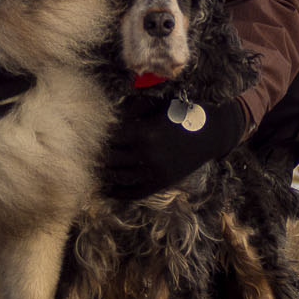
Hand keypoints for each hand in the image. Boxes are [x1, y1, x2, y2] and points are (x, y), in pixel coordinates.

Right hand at [0, 23, 35, 123]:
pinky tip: (12, 96)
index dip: (22, 50)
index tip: (36, 43)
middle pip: (12, 79)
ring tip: (30, 78)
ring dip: (21, 88)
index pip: (3, 55)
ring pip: (9, 98)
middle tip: (39, 60)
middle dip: (25, 70)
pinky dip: (7, 106)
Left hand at [101, 95, 247, 200]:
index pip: (110, 138)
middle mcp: (147, 155)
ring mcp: (154, 172)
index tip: (88, 133)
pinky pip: (133, 192)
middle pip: (110, 158)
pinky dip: (118, 192)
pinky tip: (105, 189)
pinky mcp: (161, 183)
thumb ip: (133, 109)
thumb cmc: (185, 113)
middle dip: (97, 154)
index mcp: (145, 133)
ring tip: (92, 168)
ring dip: (103, 173)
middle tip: (85, 152)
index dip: (98, 135)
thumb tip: (107, 113)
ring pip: (118, 177)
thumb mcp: (159, 105)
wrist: (213, 133)